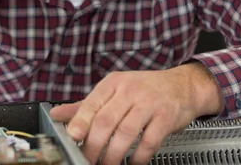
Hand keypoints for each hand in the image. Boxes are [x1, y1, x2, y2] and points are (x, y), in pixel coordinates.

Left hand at [50, 63, 223, 164]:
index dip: (80, 121)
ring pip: (126, 132)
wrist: (182, 86)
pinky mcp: (165, 117)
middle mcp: (130, 90)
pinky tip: (132, 163)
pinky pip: (149, 141)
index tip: (72, 137)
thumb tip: (57, 115)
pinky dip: (139, 156)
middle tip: (87, 159)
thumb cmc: (145, 90)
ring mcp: (149, 103)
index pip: (92, 103)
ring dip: (114, 154)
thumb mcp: (114, 91)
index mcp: (113, 83)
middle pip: (106, 120)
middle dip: (94, 144)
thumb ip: (86, 105)